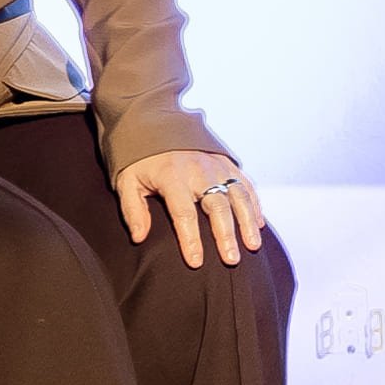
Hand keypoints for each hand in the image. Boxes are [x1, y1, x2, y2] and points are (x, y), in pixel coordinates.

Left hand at [116, 148, 265, 266]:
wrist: (155, 121)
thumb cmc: (139, 159)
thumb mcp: (126, 182)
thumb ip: (133, 211)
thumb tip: (140, 238)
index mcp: (172, 177)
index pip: (184, 214)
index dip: (191, 240)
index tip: (197, 262)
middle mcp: (199, 171)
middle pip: (217, 207)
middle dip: (226, 236)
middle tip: (232, 260)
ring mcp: (216, 165)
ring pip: (238, 196)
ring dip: (247, 222)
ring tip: (253, 245)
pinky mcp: (227, 162)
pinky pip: (245, 185)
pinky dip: (254, 204)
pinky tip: (258, 224)